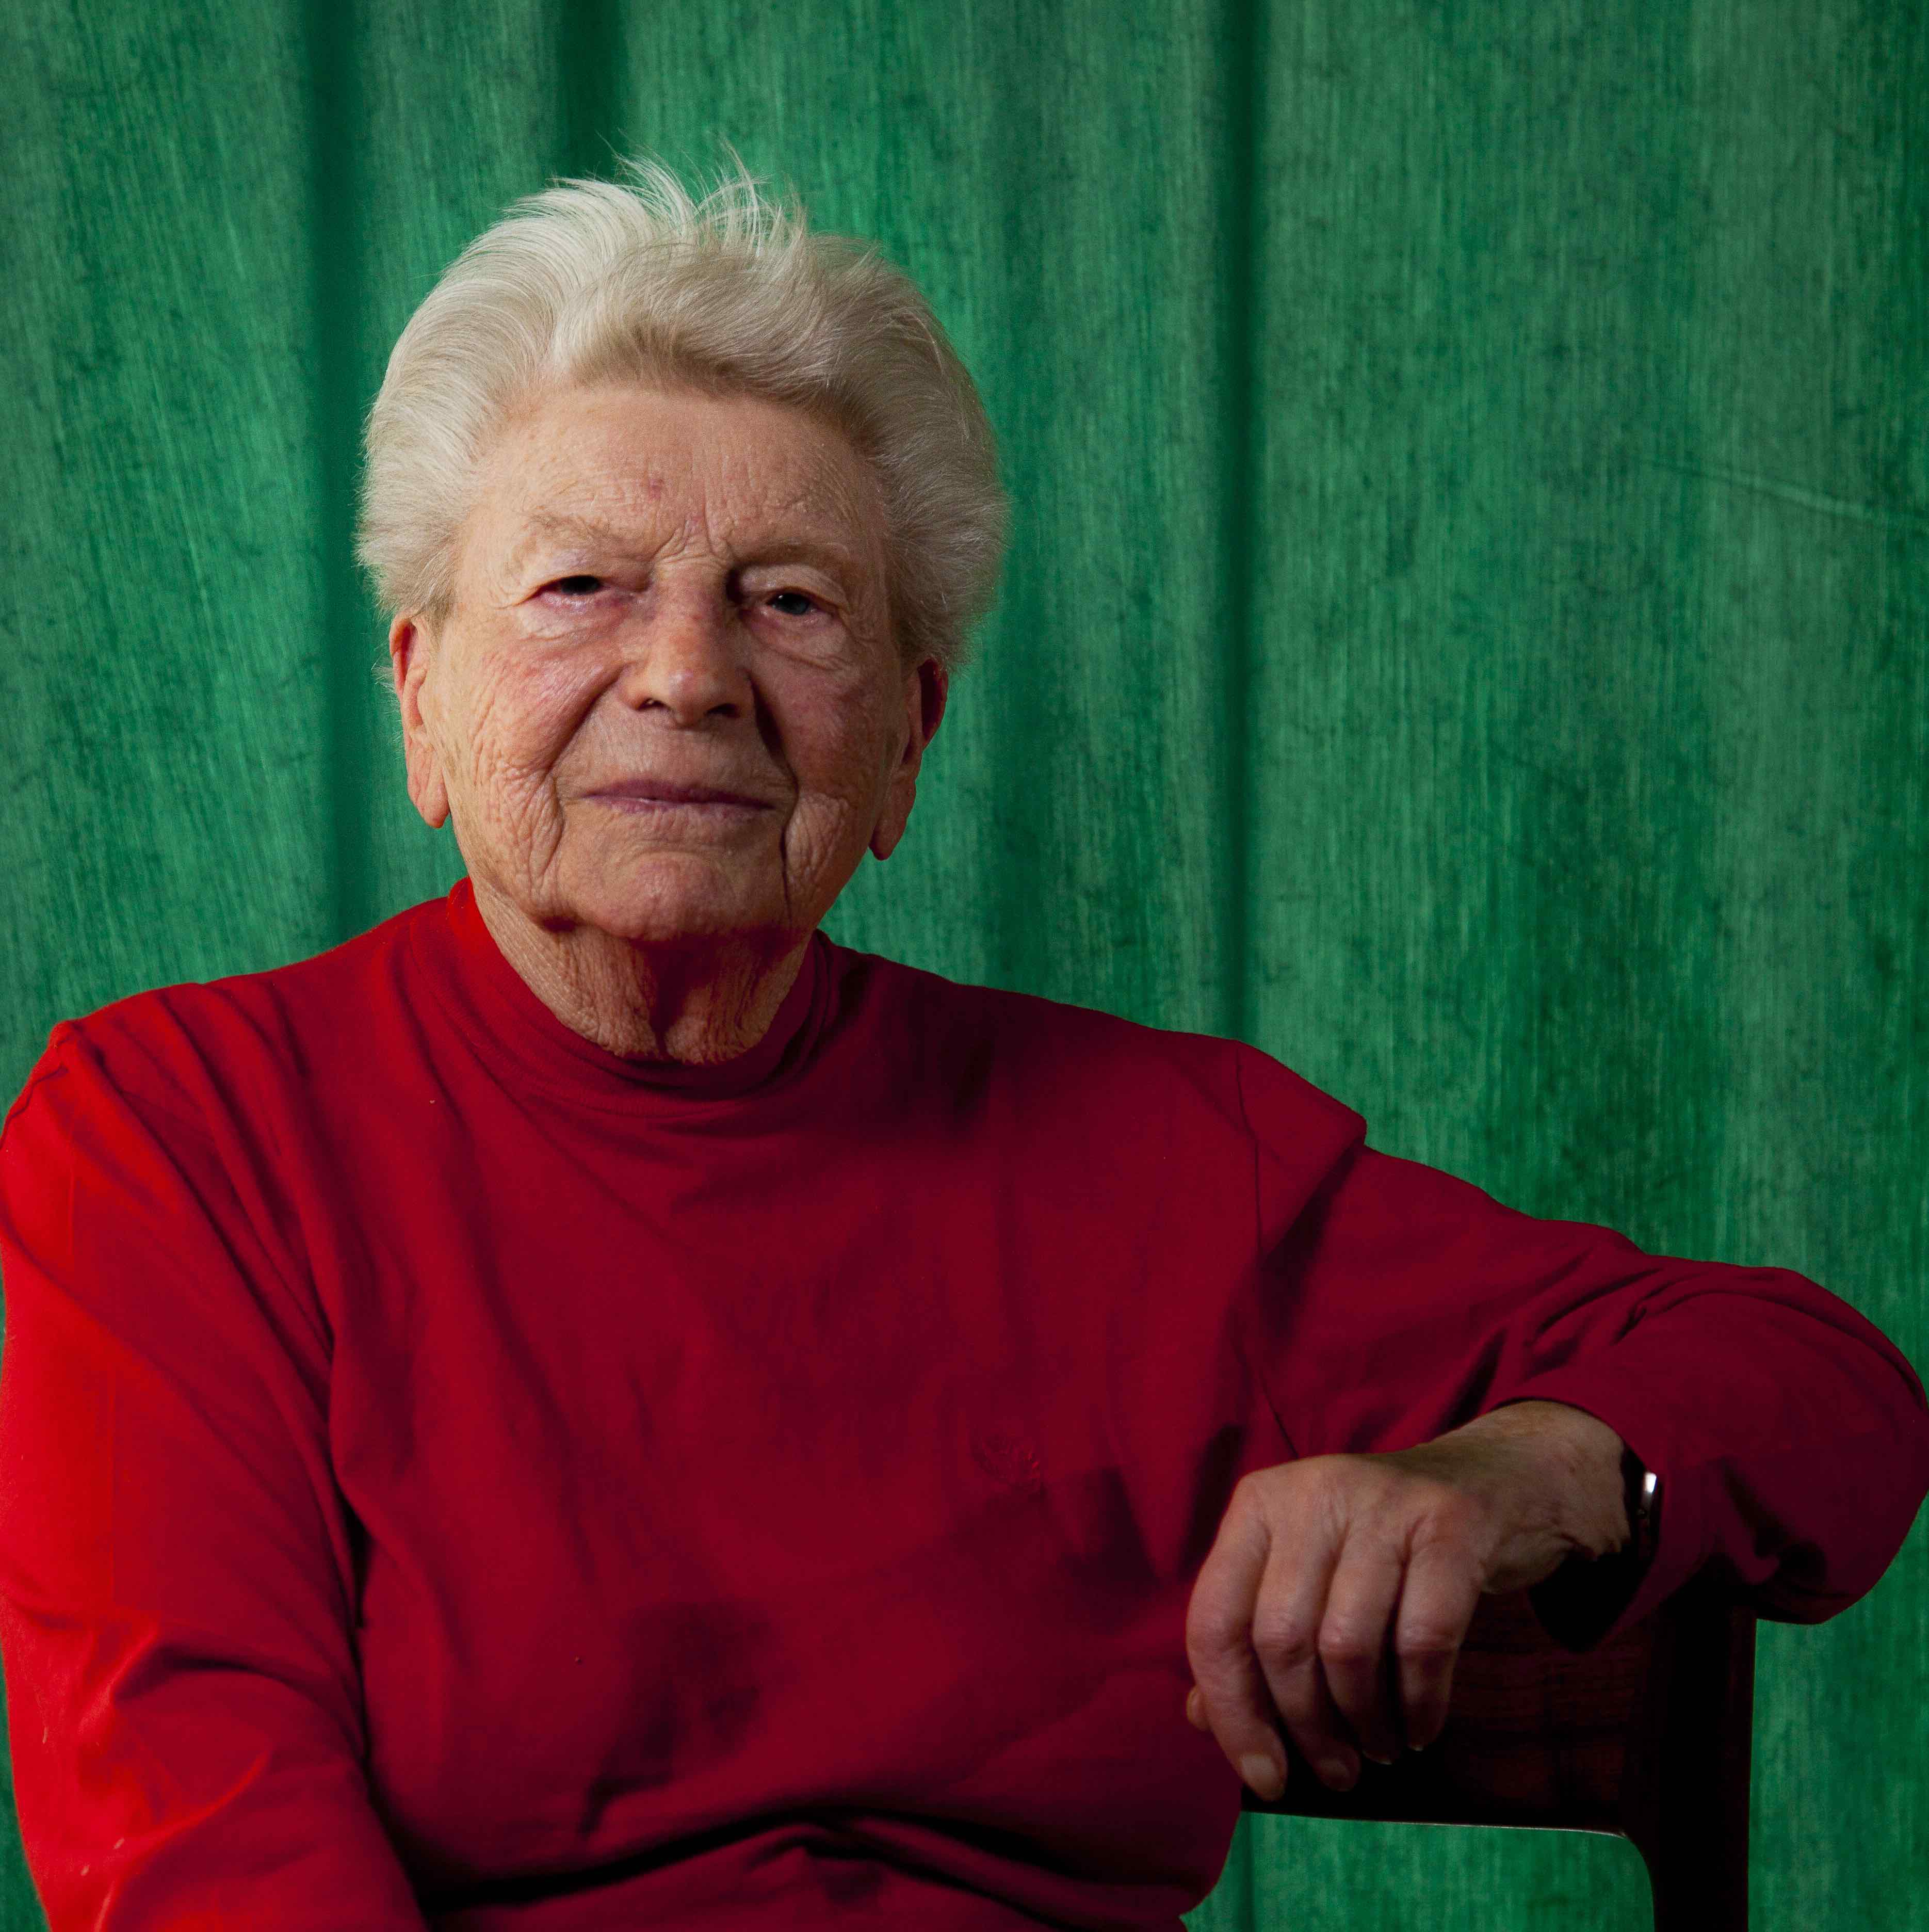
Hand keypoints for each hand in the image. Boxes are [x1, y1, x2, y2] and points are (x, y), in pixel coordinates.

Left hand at [1183, 1400, 1626, 1798]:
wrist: (1493, 1481)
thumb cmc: (1379, 1545)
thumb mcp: (1305, 1574)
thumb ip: (1249, 1638)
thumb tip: (1201, 1719)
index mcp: (1258, 1505)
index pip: (1214, 1618)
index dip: (1232, 1710)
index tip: (1265, 1778)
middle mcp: (1310, 1493)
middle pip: (1281, 1639)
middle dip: (1305, 1727)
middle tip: (1336, 1772)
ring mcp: (1381, 1502)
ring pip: (1348, 1645)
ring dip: (1364, 1723)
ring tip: (1379, 1748)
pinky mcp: (1449, 1524)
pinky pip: (1423, 1640)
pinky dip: (1419, 1703)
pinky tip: (1420, 1730)